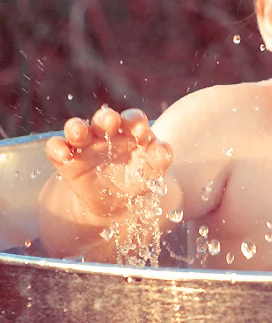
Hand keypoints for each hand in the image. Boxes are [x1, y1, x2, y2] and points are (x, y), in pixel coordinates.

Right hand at [44, 106, 174, 248]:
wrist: (115, 204)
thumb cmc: (136, 181)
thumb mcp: (151, 174)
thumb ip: (159, 160)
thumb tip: (163, 149)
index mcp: (130, 132)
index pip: (133, 119)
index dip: (135, 120)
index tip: (140, 129)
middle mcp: (106, 133)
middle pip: (104, 119)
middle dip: (106, 118)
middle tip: (110, 121)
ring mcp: (85, 144)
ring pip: (77, 128)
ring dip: (76, 127)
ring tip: (78, 134)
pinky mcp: (67, 159)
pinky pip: (57, 148)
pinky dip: (56, 148)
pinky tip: (62, 154)